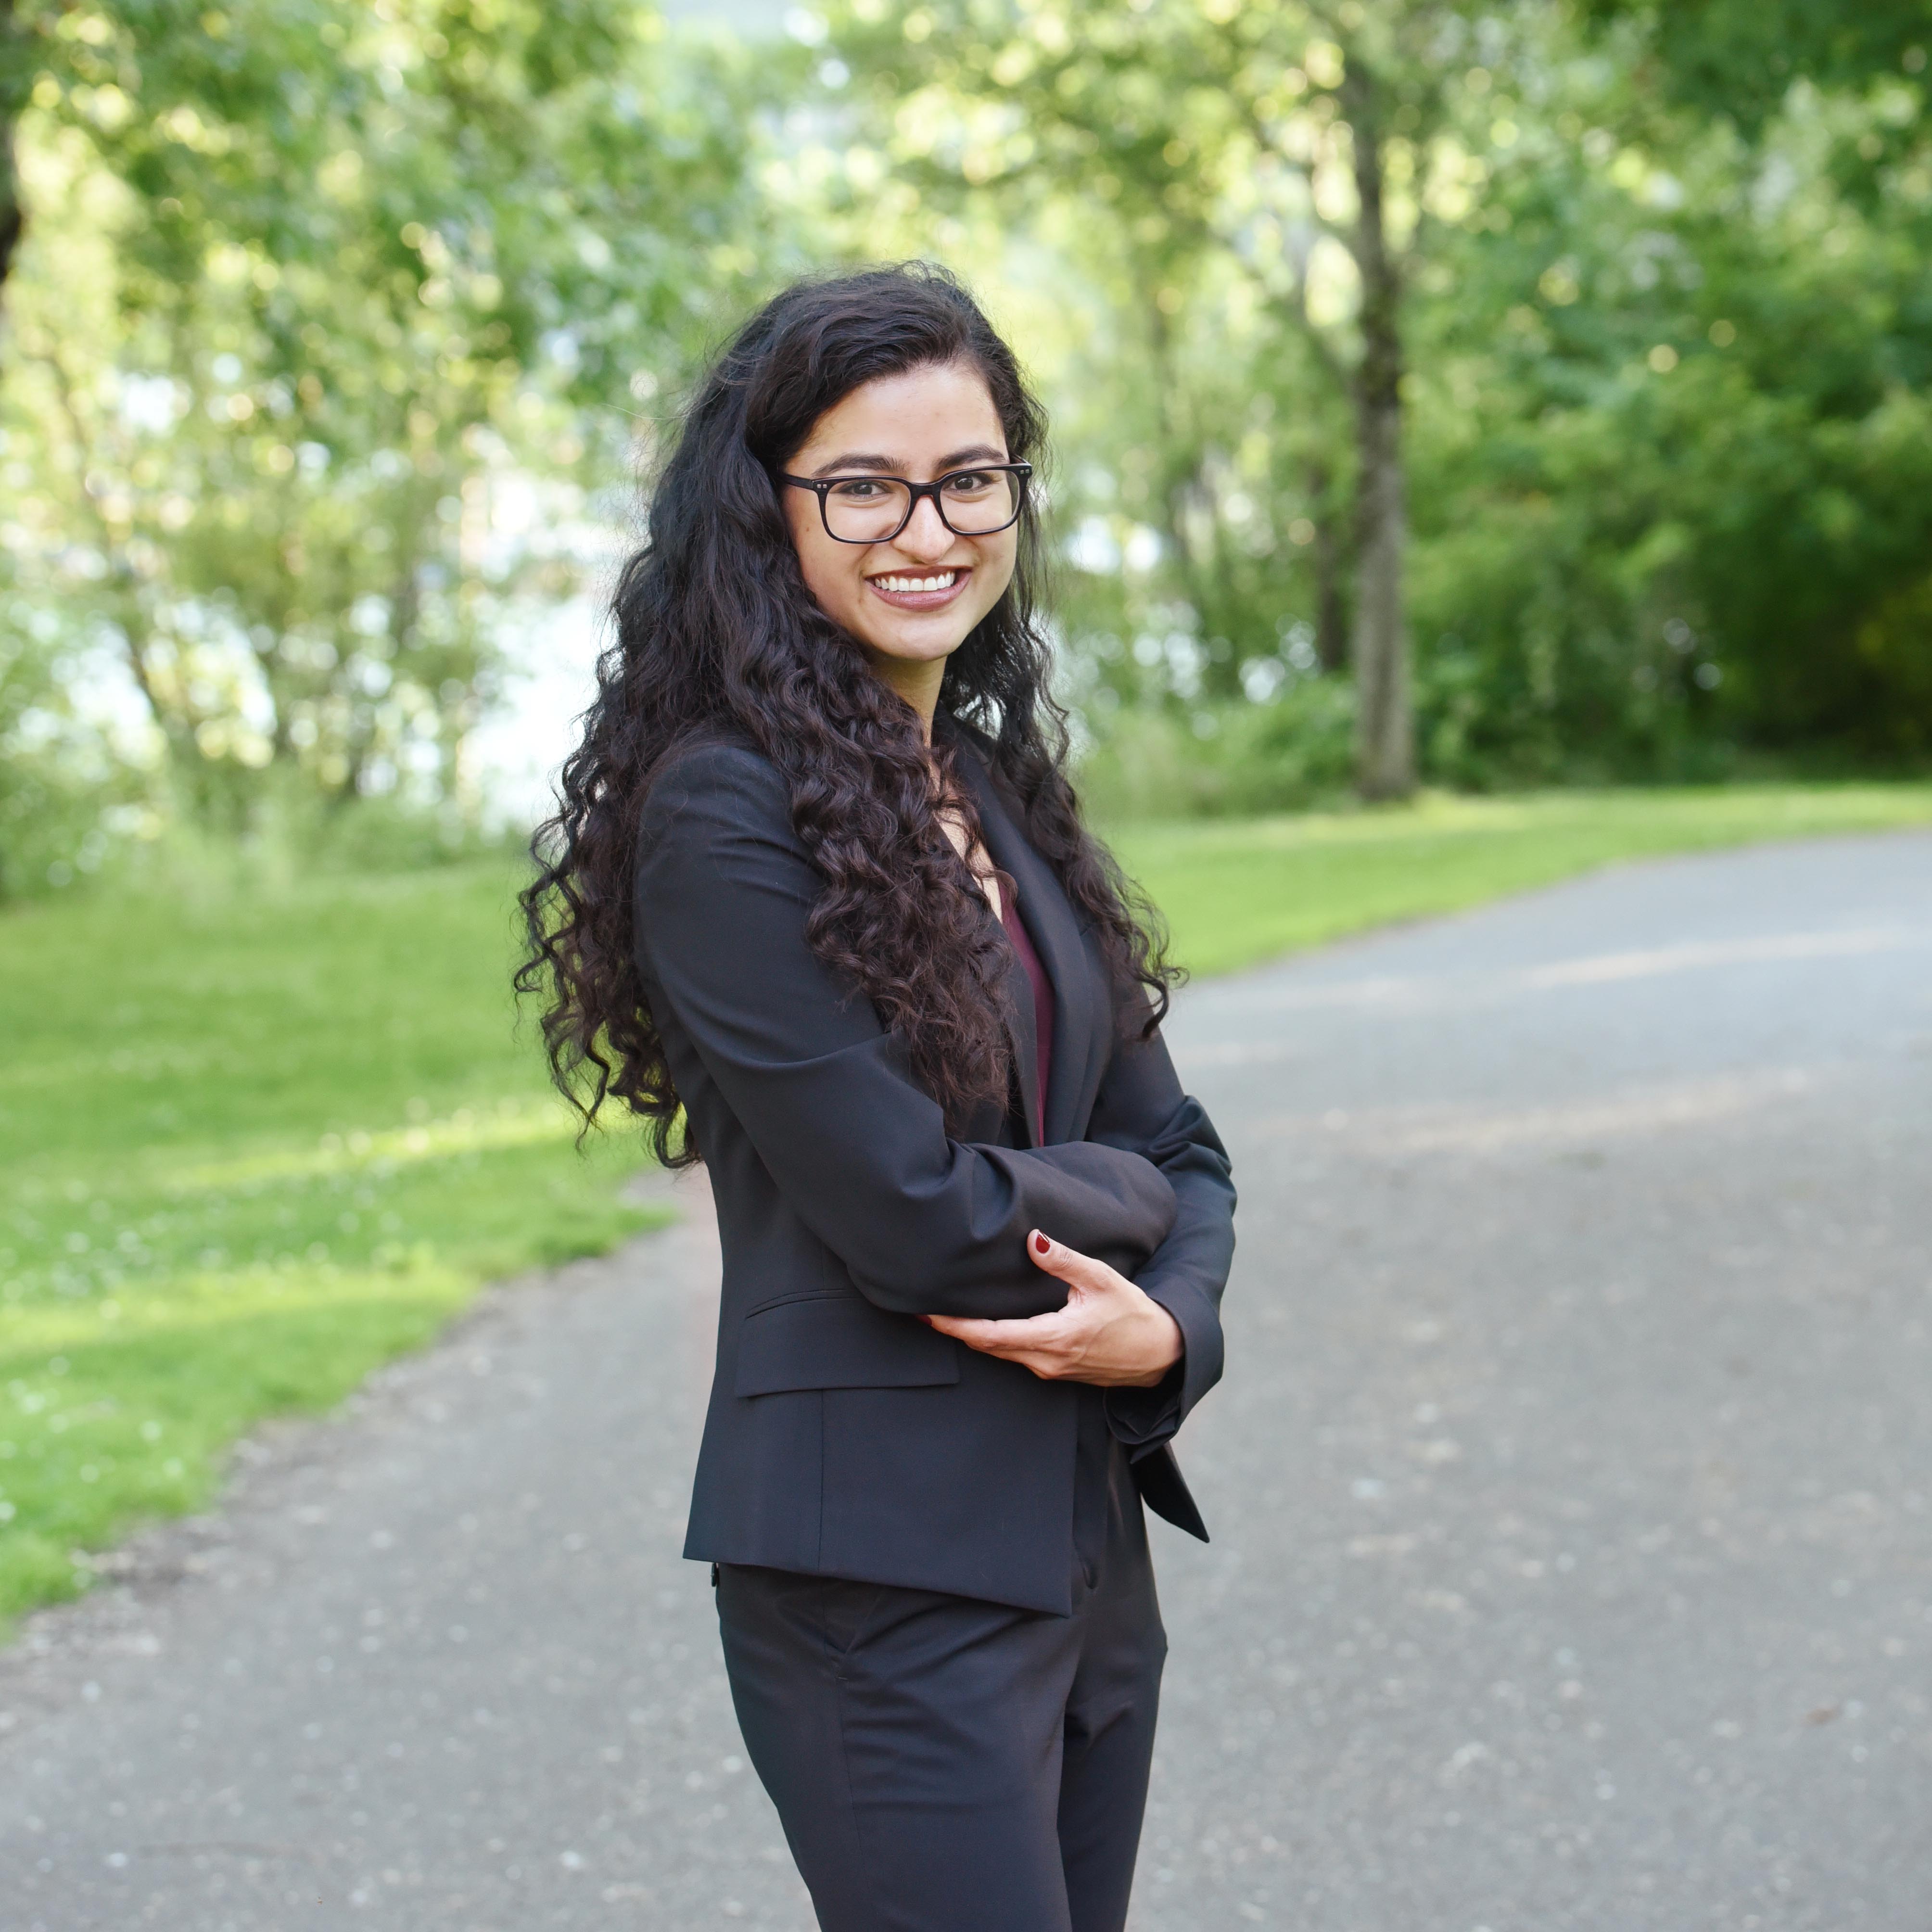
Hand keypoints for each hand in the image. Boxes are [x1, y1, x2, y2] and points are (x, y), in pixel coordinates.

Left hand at [923, 1230, 1183, 1387]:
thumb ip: (1065, 1260)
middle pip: (986, 1347)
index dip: (953, 1325)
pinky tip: (982, 1326)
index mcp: (1053, 1338)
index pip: (989, 1334)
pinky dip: (993, 1341)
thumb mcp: (1101, 1280)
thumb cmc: (1133, 1315)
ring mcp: (1050, 1370)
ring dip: (971, 1336)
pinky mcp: (1056, 1371)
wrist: (1161, 1355)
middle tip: (920, 1311)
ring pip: (1000, 1353)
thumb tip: (1033, 1239)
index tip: (926, 1313)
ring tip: (942, 1316)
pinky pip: (1015, 1356)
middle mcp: (1045, 1360)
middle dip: (953, 1330)